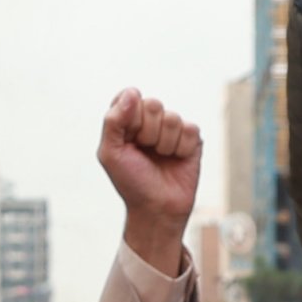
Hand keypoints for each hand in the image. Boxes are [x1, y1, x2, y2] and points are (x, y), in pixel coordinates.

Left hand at [97, 91, 201, 272]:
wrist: (157, 208)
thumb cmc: (131, 182)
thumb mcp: (110, 153)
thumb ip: (113, 120)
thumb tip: (132, 93)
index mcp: (127, 120)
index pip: (130, 97)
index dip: (129, 118)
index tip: (127, 139)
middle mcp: (150, 121)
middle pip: (153, 104)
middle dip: (147, 132)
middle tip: (144, 152)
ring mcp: (171, 129)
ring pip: (172, 118)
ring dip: (164, 144)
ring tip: (160, 158)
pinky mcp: (192, 140)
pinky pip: (190, 129)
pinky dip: (181, 148)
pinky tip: (175, 160)